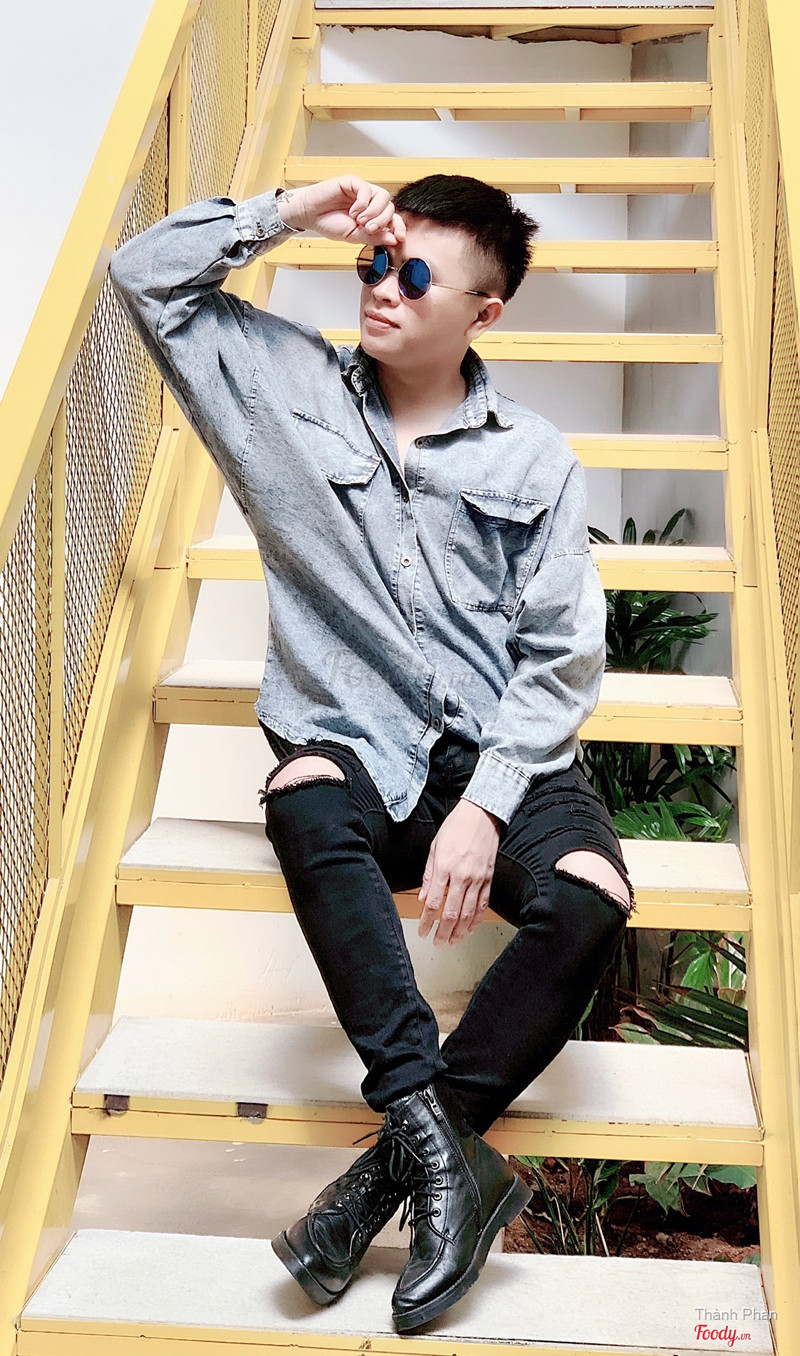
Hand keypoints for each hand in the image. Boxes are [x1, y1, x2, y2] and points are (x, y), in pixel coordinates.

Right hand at [280, 175, 406, 246]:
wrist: (309, 215)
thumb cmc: (329, 223)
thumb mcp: (354, 236)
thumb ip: (373, 237)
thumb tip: (393, 239)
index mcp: (372, 215)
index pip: (393, 218)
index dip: (399, 226)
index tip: (399, 237)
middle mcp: (370, 202)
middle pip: (390, 207)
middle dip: (382, 221)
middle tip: (368, 229)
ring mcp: (362, 191)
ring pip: (383, 196)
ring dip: (374, 212)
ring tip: (360, 220)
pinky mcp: (352, 182)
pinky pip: (367, 190)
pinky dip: (362, 203)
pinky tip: (353, 211)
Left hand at [417, 800, 502, 946]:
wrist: (481, 815)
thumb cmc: (456, 827)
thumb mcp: (435, 848)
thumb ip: (429, 875)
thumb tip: (424, 897)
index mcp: (445, 868)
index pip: (434, 903)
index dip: (427, 921)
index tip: (422, 931)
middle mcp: (461, 876)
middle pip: (451, 913)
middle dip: (443, 932)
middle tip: (437, 943)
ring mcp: (477, 879)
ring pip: (468, 913)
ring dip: (459, 931)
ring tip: (453, 942)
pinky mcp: (488, 879)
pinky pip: (483, 904)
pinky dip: (476, 919)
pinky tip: (470, 928)